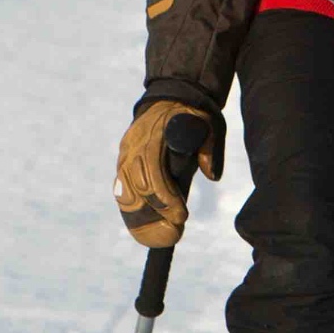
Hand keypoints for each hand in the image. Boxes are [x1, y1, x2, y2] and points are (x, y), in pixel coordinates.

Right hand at [113, 99, 222, 244]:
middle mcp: (132, 147)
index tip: (182, 216)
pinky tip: (143, 227)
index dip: (166, 198)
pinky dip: (131, 210)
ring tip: (158, 236)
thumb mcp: (208, 124)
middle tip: (174, 232)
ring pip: (124, 192)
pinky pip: (121, 190)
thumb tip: (212, 176)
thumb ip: (209, 148)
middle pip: (135, 188)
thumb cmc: (192, 113)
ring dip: (139, 218)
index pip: (153, 173)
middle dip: (154, 214)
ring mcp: (125, 154)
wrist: (170, 96)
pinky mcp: (123, 161)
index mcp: (152, 136)